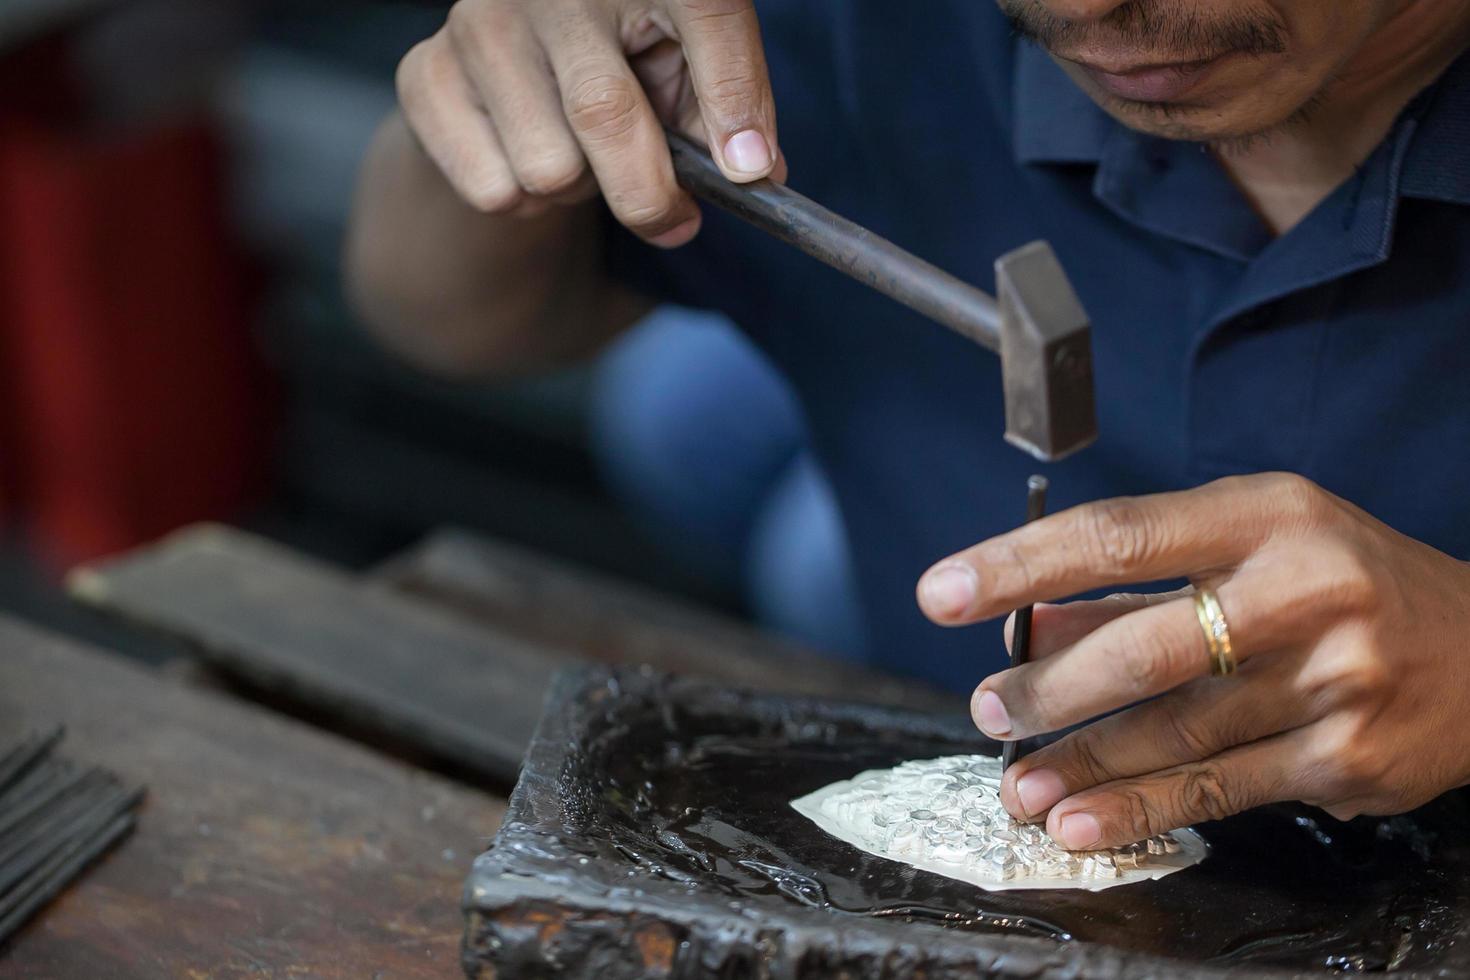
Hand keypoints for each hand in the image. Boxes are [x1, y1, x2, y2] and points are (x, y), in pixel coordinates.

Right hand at [395, 0, 784, 244]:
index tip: (749, 172)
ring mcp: (479, 21)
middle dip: (648, 196)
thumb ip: (727, 106)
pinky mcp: (426, 73)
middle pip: (605, 116)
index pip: (703, 12)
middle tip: (674, 221)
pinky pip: (492, 190)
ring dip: (577, 192)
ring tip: (579, 153)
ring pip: (547, 169)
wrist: (505, 61)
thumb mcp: (686, 66)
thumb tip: (754, 168)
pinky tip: (527, 155)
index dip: (732, 96)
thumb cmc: (620, 61)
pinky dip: (522, 203)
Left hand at [915, 473, 1469, 849]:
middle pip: (1146, 645)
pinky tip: (1082, 821)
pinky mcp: (1347, 756)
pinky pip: (1221, 788)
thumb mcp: (1250, 549)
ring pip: (1176, 729)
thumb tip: (1027, 624)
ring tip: (1017, 781)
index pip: (1119, 535)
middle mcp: (1305, 590)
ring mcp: (1333, 679)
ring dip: (1080, 762)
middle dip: (1047, 685)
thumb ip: (1136, 588)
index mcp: (1268, 517)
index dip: (1020, 565)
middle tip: (985, 706)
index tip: (944, 592)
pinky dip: (1142, 808)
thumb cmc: (1344, 585)